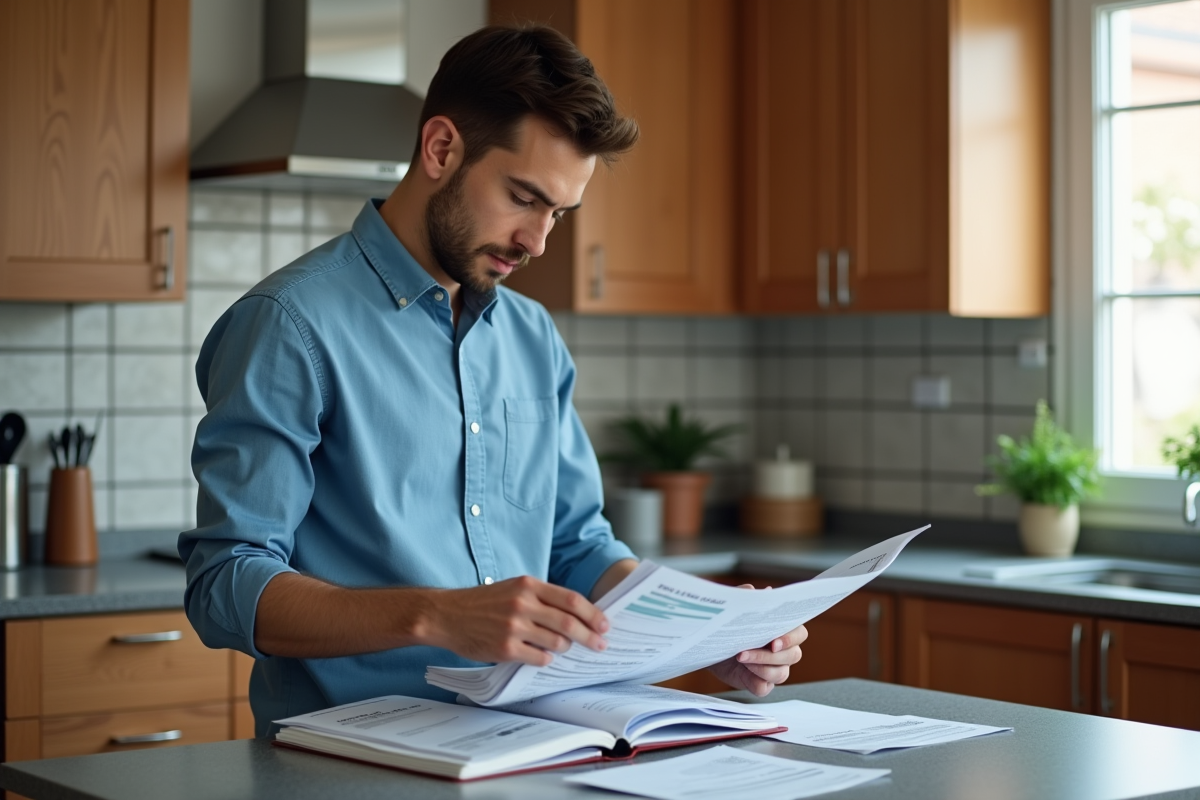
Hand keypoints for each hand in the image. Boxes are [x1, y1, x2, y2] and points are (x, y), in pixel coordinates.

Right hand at [424, 576, 609, 665]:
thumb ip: (541, 597)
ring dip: (566, 648)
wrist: (447, 614)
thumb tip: (575, 614)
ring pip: (556, 643)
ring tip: (566, 649)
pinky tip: (544, 656)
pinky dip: (546, 659)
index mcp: (528, 585)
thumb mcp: (513, 588)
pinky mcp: (505, 648)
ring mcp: (514, 627)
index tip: (604, 624)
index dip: (592, 614)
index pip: (571, 600)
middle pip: (569, 623)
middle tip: (600, 644)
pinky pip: (538, 658)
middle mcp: (522, 604)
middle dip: (590, 636)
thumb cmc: (482, 602)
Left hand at [705, 584, 807, 695]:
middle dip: (772, 655)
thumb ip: (743, 596)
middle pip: (793, 655)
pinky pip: (765, 688)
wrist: (710, 645)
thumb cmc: (729, 625)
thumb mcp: (733, 609)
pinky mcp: (760, 683)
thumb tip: (752, 590)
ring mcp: (774, 669)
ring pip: (781, 673)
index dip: (790, 638)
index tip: (774, 640)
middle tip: (751, 649)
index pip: (799, 633)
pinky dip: (756, 681)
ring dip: (761, 666)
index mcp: (782, 630)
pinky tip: (743, 671)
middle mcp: (783, 651)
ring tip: (741, 657)